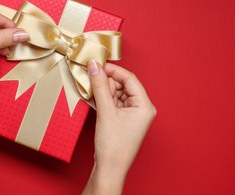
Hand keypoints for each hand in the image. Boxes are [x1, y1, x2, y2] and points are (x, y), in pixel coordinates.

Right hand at [83, 61, 155, 193]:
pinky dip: (103, 99)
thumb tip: (94, 66)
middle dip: (106, 80)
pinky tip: (92, 96)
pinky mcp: (122, 120)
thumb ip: (100, 86)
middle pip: (123, 85)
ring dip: (103, 90)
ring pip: (116, 93)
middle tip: (90, 75)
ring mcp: (132, 115)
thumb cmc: (114, 146)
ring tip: (89, 88)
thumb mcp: (106, 112)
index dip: (113, 70)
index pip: (130, 79)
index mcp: (144, 106)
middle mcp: (141, 109)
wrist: (110, 169)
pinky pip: (113, 103)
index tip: (97, 64)